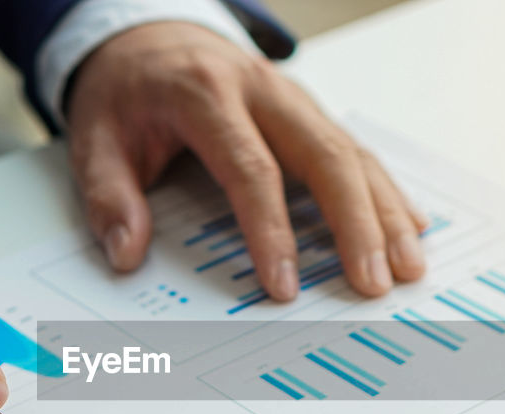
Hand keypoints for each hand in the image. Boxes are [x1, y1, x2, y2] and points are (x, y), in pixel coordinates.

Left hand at [66, 22, 427, 299]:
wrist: (147, 38)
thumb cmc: (127, 92)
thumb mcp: (93, 136)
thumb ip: (108, 195)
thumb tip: (127, 253)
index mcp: (206, 94)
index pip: (250, 167)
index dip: (270, 230)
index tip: (283, 285)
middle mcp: (262, 91)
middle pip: (325, 156)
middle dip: (357, 223)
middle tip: (375, 282)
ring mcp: (294, 99)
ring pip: (352, 153)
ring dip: (385, 212)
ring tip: (408, 266)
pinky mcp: (309, 113)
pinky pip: (356, 151)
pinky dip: (386, 192)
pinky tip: (411, 227)